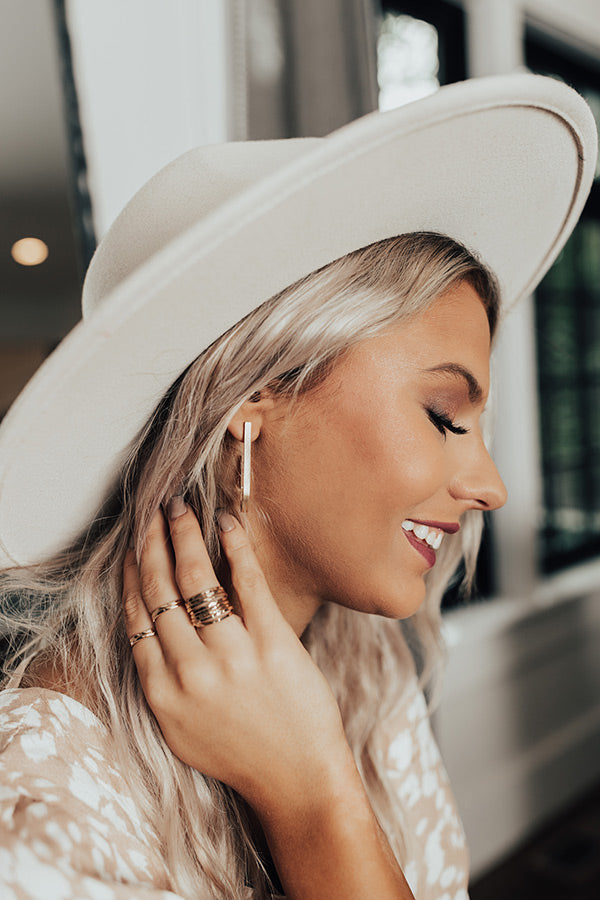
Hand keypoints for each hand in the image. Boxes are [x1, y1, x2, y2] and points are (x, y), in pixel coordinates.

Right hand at [122, 504, 351, 815]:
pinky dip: (235, 546)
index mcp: (162, 692)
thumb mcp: (182, 728)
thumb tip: (152, 627)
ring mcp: (231, 656)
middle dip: (151, 543)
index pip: (135, 617)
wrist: (297, 780)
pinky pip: (247, 582)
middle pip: (159, 590)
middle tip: (152, 512)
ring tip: (180, 509)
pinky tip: (227, 522)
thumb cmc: (241, 753)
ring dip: (184, 535)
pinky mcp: (273, 642)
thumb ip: (163, 680)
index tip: (132, 548)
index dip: (131, 575)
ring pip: (196, 579)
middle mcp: (190, 671)